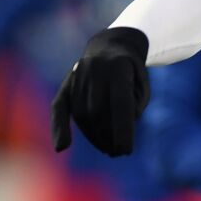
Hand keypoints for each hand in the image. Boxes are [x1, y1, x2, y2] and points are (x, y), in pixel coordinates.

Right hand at [50, 27, 149, 156]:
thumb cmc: (130, 73)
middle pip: (99, 111)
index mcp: (119, 66)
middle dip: (108, 136)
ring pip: (82, 113)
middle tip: (117, 153)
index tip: (126, 151)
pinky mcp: (66, 82)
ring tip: (107, 148)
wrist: (110, 47)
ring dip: (93, 136)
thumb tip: (116, 133)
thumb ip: (133, 107)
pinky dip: (58, 128)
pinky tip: (62, 147)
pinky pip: (59, 107)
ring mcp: (77, 74)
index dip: (122, 129)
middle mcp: (95, 69)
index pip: (120, 103)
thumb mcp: (141, 85)